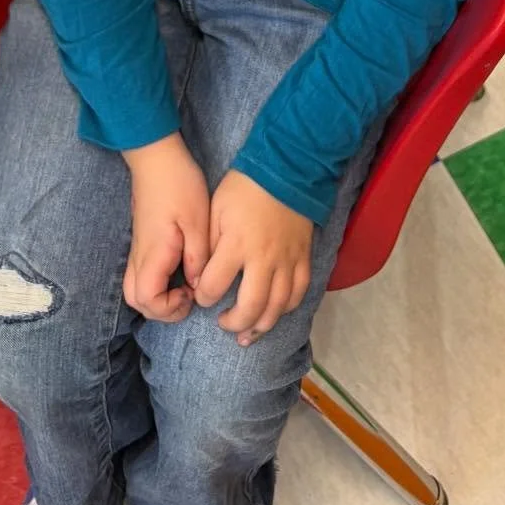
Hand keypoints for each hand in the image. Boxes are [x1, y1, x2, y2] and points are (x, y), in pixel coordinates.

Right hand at [122, 133, 209, 324]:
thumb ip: (197, 257)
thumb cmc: (179, 184)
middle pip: (136, 300)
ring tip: (184, 286)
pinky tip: (178, 270)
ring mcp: (138, 248)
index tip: (191, 293)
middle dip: (162, 309)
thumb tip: (197, 285)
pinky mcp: (142, 241)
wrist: (157, 158)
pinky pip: (140, 274)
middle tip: (188, 296)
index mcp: (154, 252)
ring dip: (157, 297)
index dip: (169, 308)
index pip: (147, 299)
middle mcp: (140, 255)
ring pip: (135, 288)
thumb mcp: (198, 221)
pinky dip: (156, 283)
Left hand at [195, 171, 311, 345]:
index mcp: (236, 244)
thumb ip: (209, 244)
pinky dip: (286, 309)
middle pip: (250, 307)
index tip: (201, 295)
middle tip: (223, 324)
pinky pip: (298, 293)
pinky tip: (274, 314)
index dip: (203, 296)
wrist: (286, 170)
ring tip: (247, 334)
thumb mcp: (216, 209)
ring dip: (261, 326)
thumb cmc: (244, 188)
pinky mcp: (303, 258)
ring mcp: (287, 261)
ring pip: (277, 307)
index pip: (213, 286)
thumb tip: (202, 273)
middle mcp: (263, 258)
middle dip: (233, 323)